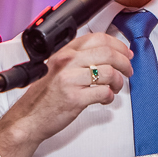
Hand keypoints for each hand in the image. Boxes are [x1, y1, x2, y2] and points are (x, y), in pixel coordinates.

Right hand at [0, 33, 132, 156]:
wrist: (29, 118)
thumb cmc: (45, 96)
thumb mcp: (58, 69)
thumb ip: (79, 59)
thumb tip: (109, 55)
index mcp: (65, 52)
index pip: (98, 38)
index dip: (118, 45)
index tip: (126, 54)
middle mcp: (67, 62)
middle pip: (108, 53)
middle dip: (124, 63)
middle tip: (128, 71)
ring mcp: (70, 80)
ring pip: (109, 73)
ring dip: (119, 82)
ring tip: (114, 88)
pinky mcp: (74, 98)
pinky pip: (104, 93)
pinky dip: (109, 97)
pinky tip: (104, 99)